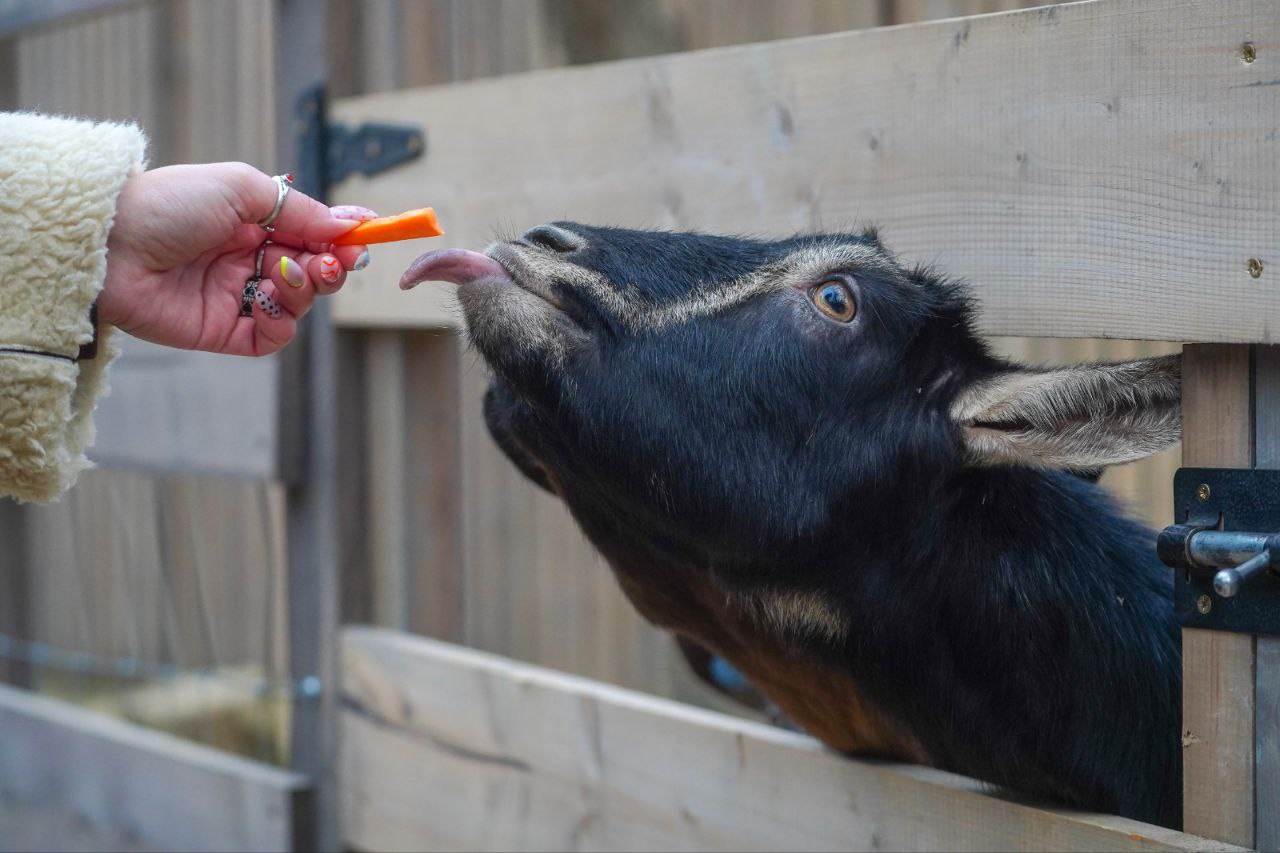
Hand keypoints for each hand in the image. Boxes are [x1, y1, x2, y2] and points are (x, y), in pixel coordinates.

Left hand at [102, 162, 376, 355]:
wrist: (111, 242)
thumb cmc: (168, 202)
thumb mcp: (242, 190)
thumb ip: (300, 210)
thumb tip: (350, 224)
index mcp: (253, 224)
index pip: (311, 236)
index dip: (339, 240)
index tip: (363, 238)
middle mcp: (248, 261)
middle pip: (312, 273)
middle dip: (329, 267)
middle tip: (330, 262)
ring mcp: (236, 297)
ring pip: (298, 305)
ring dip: (305, 290)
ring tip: (287, 273)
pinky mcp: (223, 331)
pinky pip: (271, 337)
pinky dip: (283, 321)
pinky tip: (271, 299)